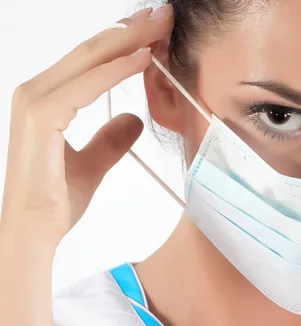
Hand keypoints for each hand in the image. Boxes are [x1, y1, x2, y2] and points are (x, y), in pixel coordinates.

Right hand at [0, 5, 173, 248]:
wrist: (36, 229)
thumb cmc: (57, 198)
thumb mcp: (94, 162)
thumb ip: (110, 139)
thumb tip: (133, 119)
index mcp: (49, 98)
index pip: (92, 60)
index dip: (125, 41)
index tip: (156, 29)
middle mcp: (38, 91)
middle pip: (92, 50)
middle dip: (131, 29)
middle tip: (164, 13)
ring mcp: (36, 100)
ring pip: (89, 58)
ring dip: (128, 39)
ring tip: (161, 24)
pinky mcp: (41, 115)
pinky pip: (86, 84)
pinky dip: (116, 69)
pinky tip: (143, 58)